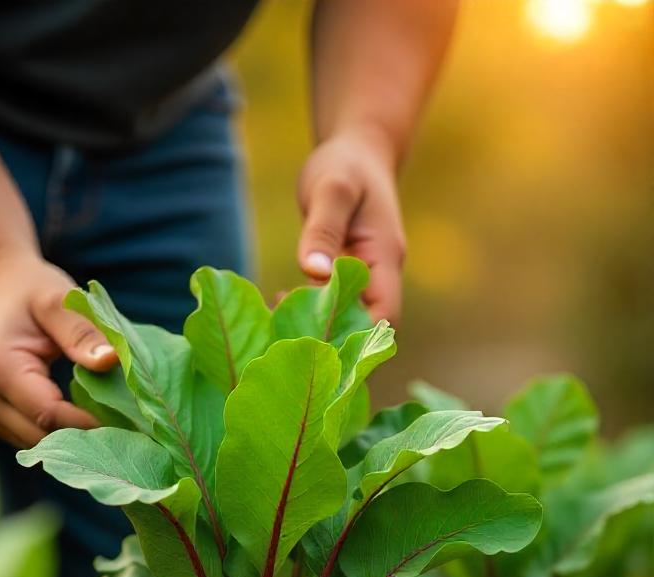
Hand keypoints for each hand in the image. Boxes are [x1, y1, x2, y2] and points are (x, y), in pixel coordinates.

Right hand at [0, 249, 118, 446]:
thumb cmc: (29, 291)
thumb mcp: (57, 300)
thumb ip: (82, 332)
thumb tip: (112, 360)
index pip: (49, 415)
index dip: (90, 424)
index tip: (131, 423)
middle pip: (43, 437)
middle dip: (87, 438)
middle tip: (132, 431)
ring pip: (39, 445)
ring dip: (75, 441)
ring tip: (114, 426)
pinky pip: (32, 439)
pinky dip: (61, 436)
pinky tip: (88, 423)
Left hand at [297, 129, 405, 324]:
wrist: (358, 151)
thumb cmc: (346, 165)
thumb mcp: (332, 188)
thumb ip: (323, 229)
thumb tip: (313, 272)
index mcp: (385, 260)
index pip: (384, 319)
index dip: (354, 337)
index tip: (311, 333)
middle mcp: (380, 278)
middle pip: (365, 331)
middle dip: (328, 340)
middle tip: (283, 329)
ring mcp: (365, 281)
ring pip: (347, 324)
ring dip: (315, 330)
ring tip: (274, 318)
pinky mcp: (346, 280)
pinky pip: (333, 310)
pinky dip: (309, 315)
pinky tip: (278, 305)